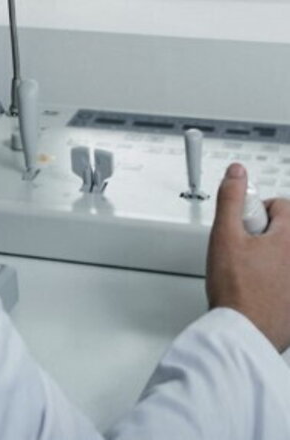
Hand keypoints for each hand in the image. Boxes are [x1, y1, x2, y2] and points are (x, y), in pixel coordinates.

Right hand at [206, 162, 289, 350]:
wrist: (243, 334)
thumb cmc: (236, 290)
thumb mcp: (224, 234)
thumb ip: (231, 198)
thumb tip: (237, 173)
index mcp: (288, 240)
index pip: (282, 206)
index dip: (259, 210)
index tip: (245, 223)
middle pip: (284, 232)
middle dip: (265, 233)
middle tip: (244, 247)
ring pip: (283, 258)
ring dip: (270, 257)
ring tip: (248, 270)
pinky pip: (285, 282)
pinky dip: (274, 281)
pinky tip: (255, 290)